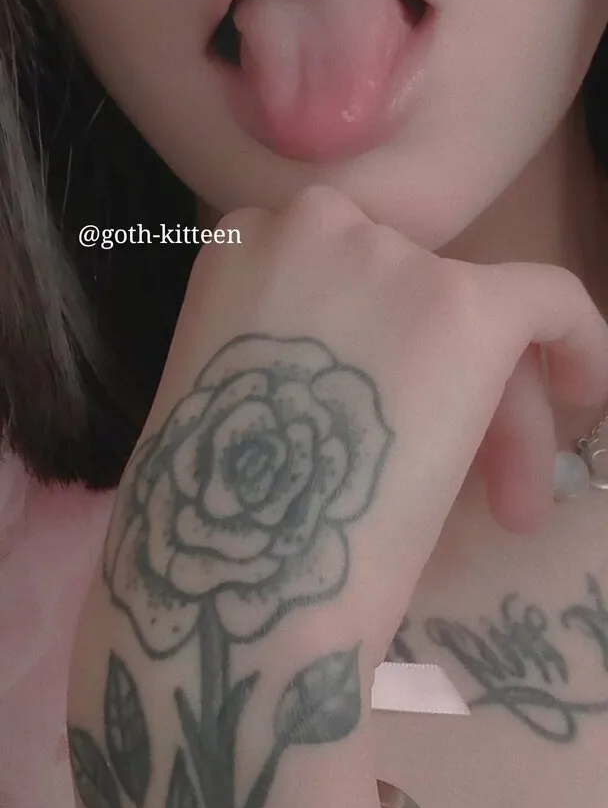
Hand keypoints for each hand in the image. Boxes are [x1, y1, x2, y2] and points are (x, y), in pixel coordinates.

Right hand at [113, 185, 607, 670]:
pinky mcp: (465, 307)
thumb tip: (373, 362)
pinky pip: (547, 297)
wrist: (249, 581)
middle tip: (466, 484)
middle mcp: (313, 225)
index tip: (397, 404)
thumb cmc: (219, 516)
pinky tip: (587, 390)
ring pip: (472, 314)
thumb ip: (292, 343)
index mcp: (244, 243)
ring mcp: (388, 261)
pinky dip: (576, 341)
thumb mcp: (235, 390)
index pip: (345, 274)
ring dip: (493, 408)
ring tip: (503, 509)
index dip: (378, 340)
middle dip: (441, 381)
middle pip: (410, 291)